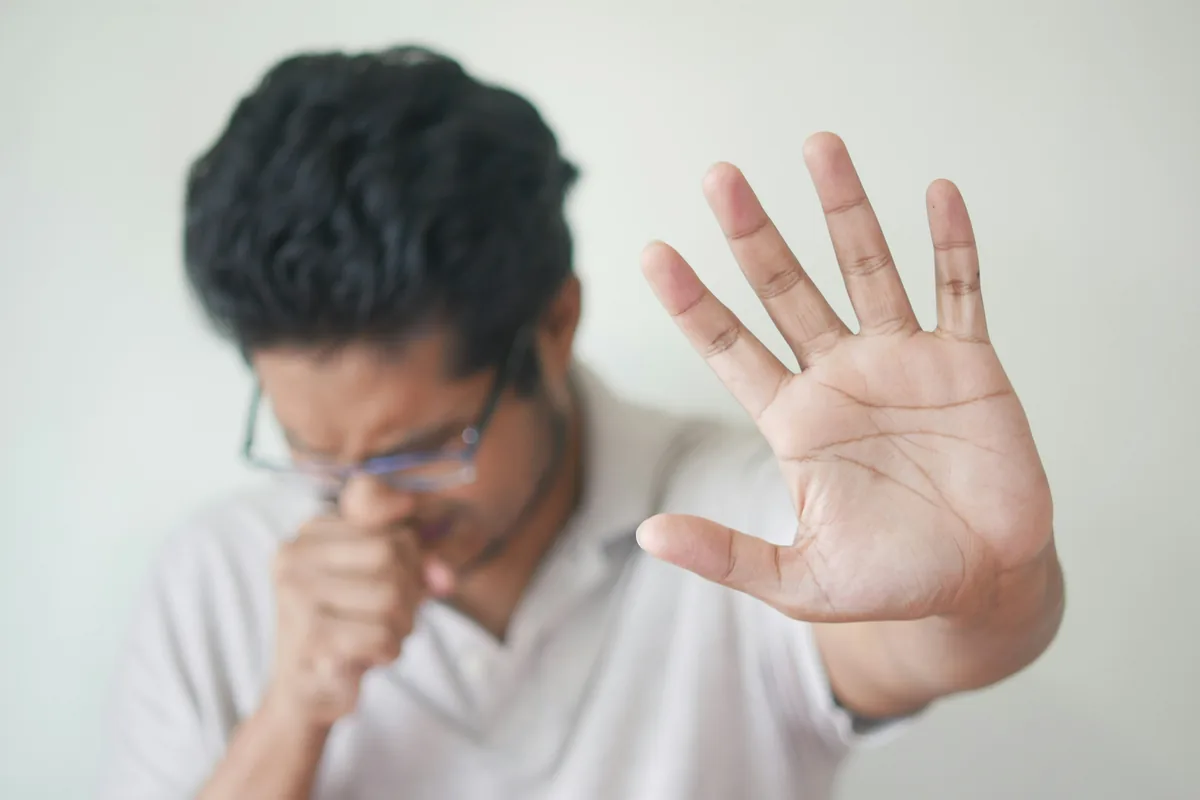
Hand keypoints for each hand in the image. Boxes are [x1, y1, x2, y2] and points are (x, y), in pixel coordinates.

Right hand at [265, 517, 449, 727]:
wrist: (305, 695)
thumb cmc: (350, 629)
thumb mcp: (384, 582)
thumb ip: (419, 564)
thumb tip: (445, 575)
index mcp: (311, 532)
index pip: (391, 529)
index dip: (411, 561)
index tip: (401, 585)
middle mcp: (295, 555)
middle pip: (391, 555)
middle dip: (407, 595)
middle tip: (389, 620)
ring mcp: (297, 594)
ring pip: (391, 596)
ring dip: (400, 627)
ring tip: (376, 638)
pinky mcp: (309, 636)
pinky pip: (382, 635)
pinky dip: (387, 651)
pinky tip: (365, 657)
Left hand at [638, 132, 1053, 624]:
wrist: (982, 584)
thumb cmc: (889, 582)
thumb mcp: (799, 580)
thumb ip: (727, 554)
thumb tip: (646, 535)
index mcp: (794, 419)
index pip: (730, 347)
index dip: (692, 302)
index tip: (653, 252)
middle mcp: (840, 376)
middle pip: (787, 289)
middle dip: (754, 234)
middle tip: (719, 177)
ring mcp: (904, 362)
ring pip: (868, 268)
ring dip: (846, 210)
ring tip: (819, 145)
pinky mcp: (968, 364)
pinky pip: (960, 290)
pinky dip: (952, 245)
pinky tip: (937, 193)